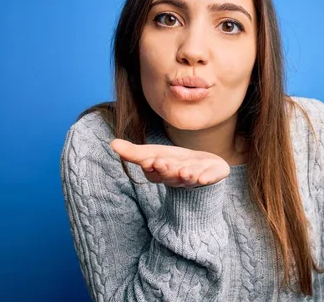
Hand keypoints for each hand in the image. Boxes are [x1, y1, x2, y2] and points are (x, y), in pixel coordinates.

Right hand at [110, 139, 229, 187]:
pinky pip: (210, 178)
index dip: (151, 167)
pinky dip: (207, 178)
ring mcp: (195, 179)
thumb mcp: (152, 154)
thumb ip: (133, 152)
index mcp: (161, 175)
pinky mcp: (211, 175)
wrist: (200, 167)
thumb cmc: (172, 161)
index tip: (149, 161)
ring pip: (189, 179)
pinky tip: (204, 178)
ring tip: (185, 171)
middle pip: (170, 176)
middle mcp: (177, 179)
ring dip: (186, 176)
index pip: (153, 173)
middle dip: (167, 170)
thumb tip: (112, 143)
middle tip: (162, 163)